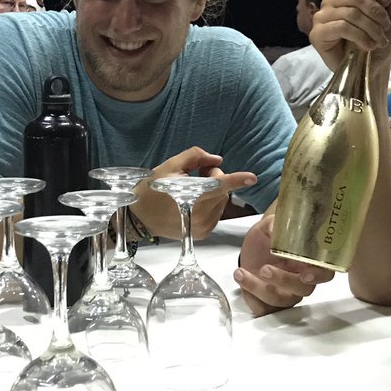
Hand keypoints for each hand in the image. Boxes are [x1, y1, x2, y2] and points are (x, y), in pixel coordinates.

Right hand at [134, 146, 256, 240]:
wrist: (138, 218)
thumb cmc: (152, 190)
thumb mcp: (170, 166)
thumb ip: (195, 157)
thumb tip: (217, 160)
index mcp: (192, 195)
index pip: (220, 185)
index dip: (237, 180)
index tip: (252, 178)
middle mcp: (200, 214)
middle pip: (222, 191)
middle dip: (214, 179)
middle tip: (196, 175)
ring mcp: (203, 226)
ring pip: (221, 202)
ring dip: (213, 193)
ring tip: (192, 190)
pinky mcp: (203, 233)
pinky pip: (215, 213)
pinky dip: (209, 204)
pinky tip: (192, 203)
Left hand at [233, 215, 333, 315]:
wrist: (251, 247)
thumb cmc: (268, 238)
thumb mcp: (269, 225)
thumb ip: (273, 224)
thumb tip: (275, 228)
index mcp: (308, 261)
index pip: (325, 273)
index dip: (318, 276)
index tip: (305, 274)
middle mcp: (301, 281)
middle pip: (303, 290)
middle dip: (283, 281)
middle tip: (265, 269)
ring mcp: (286, 294)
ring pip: (280, 301)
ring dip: (259, 288)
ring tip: (242, 272)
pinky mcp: (268, 304)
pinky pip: (263, 309)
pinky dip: (250, 298)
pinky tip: (242, 281)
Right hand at [310, 0, 390, 82]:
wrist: (373, 66)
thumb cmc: (380, 38)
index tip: (387, 3)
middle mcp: (331, 1)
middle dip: (377, 13)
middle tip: (386, 28)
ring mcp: (321, 17)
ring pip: (351, 13)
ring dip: (372, 28)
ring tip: (379, 40)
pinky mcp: (317, 34)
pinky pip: (341, 27)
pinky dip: (360, 37)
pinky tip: (368, 46)